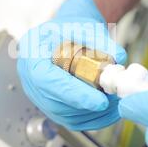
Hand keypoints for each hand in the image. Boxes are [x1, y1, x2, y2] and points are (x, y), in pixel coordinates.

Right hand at [17, 0, 125, 130]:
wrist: (64, 34)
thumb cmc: (70, 28)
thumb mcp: (83, 26)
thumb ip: (100, 40)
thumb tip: (118, 57)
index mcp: (32, 55)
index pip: (47, 80)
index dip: (74, 93)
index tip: (100, 101)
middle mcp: (30, 79)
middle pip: (55, 103)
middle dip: (88, 106)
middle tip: (115, 101)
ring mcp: (38, 95)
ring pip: (64, 115)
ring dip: (92, 115)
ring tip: (115, 102)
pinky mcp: (50, 106)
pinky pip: (70, 120)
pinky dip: (92, 119)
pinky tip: (109, 110)